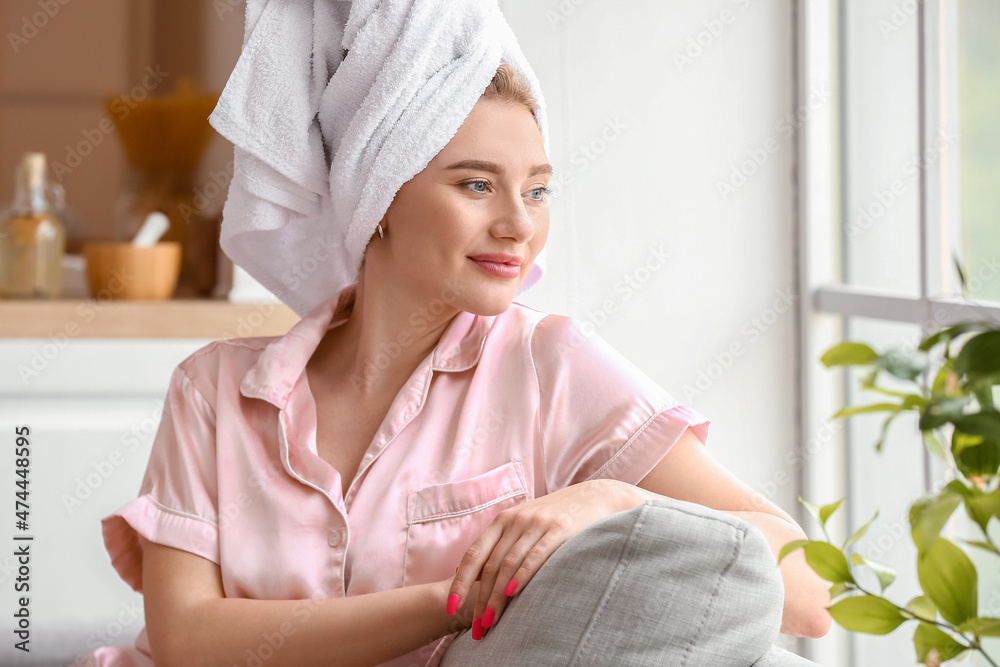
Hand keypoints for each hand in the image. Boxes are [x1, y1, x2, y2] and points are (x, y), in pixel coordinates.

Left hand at [445, 479, 625, 636]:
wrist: (595, 496)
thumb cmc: (556, 517)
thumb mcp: (524, 525)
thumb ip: (500, 545)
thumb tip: (465, 571)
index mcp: (503, 521)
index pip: (474, 554)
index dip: (460, 581)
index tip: (450, 606)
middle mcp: (515, 521)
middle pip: (490, 566)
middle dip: (479, 600)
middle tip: (476, 628)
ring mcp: (536, 524)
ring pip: (508, 565)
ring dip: (496, 598)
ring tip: (490, 623)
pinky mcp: (558, 530)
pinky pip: (535, 555)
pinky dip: (521, 575)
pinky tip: (512, 593)